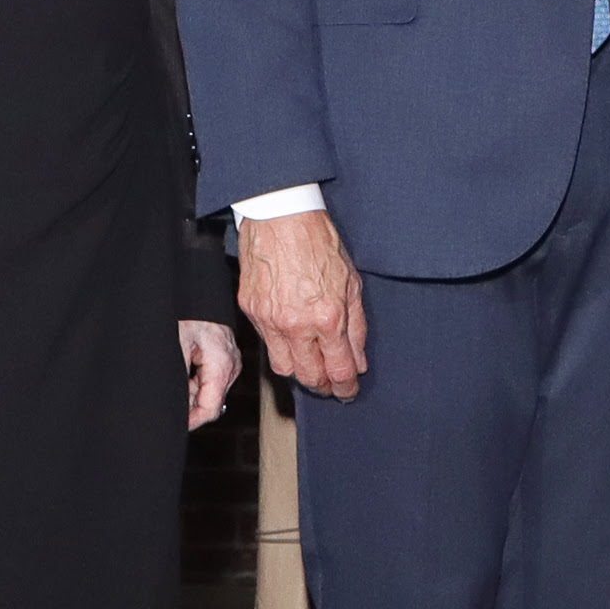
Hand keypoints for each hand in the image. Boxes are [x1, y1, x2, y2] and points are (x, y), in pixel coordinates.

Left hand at [177, 318, 244, 429]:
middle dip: (189, 406)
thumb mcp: (177, 346)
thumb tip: (174, 405)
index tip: (175, 424)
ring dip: (191, 394)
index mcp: (221, 366)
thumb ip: (179, 379)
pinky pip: (211, 380)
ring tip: (174, 379)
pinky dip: (195, 382)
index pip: (210, 408)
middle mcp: (231, 367)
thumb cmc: (188, 313)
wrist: (198, 293)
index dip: (191, 421)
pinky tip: (183, 371)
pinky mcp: (226, 360)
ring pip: (210, 393)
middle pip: (210, 402)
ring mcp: (230, 363)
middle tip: (167, 400)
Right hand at [239, 207, 372, 398]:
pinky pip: (267, 343)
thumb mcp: (352, 283)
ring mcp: (269, 320)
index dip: (346, 387)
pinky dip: (282, 348)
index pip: (338, 370)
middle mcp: (296, 325)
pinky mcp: (250, 311)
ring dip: (301, 372)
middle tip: (333, 386)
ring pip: (284, 368)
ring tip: (313, 366)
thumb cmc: (319, 243)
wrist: (281, 218)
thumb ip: (357, 327)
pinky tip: (294, 341)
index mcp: (327, 318)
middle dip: (324, 386)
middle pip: (309, 377)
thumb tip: (358, 359)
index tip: (349, 390)